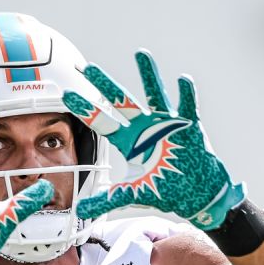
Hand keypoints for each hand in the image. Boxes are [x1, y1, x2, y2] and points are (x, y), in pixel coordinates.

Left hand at [62, 50, 244, 229]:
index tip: (66, 95)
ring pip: (155, 94)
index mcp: (129, 141)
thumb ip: (107, 198)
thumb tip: (80, 211)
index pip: (101, 121)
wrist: (197, 194)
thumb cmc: (166, 189)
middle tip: (87, 67)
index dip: (84, 109)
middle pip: (121, 101)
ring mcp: (166, 124)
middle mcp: (145, 127)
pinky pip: (187, 106)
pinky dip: (186, 93)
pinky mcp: (189, 126)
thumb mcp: (133, 193)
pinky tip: (182, 79)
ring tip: (141, 54)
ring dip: (148, 75)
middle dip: (104, 84)